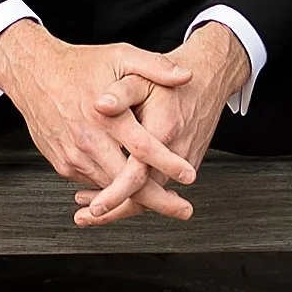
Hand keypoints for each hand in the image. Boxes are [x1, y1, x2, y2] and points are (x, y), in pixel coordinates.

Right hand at [0, 23, 201, 226]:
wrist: (35, 73)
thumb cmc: (79, 65)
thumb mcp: (121, 56)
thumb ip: (155, 66)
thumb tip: (186, 76)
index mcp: (106, 115)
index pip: (143, 148)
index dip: (168, 164)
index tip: (190, 176)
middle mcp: (89, 139)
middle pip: (127, 181)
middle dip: (158, 200)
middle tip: (182, 209)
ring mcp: (74, 155)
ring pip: (110, 188)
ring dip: (135, 199)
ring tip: (162, 203)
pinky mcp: (63, 164)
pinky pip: (93, 182)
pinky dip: (111, 188)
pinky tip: (127, 185)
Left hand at [97, 20, 248, 218]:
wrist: (206, 81)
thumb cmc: (171, 80)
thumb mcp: (142, 75)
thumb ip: (121, 91)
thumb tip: (101, 104)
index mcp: (162, 131)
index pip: (138, 174)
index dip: (116, 193)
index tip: (96, 206)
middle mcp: (175, 153)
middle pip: (144, 197)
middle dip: (112, 211)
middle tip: (85, 216)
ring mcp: (182, 163)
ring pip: (150, 196)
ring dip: (121, 206)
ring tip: (91, 209)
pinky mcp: (183, 167)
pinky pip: (157, 188)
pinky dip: (135, 196)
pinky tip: (111, 192)